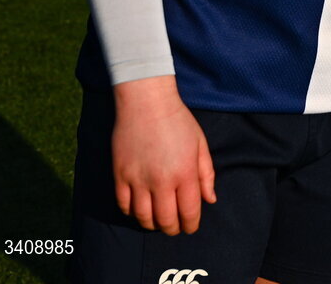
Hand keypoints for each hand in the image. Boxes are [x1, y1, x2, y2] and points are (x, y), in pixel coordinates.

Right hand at [112, 75, 216, 234]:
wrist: (147, 102)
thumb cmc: (178, 120)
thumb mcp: (200, 143)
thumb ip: (206, 173)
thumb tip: (210, 200)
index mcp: (184, 172)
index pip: (189, 212)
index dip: (191, 224)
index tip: (191, 226)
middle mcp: (161, 180)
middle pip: (166, 220)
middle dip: (173, 228)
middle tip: (175, 227)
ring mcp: (138, 179)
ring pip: (143, 218)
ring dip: (152, 224)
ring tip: (158, 220)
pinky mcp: (120, 175)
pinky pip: (124, 206)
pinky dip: (132, 212)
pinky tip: (140, 208)